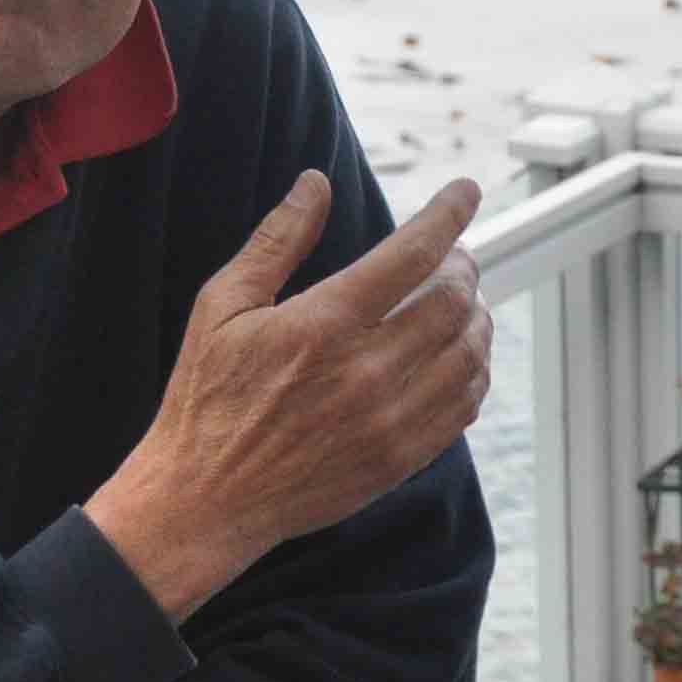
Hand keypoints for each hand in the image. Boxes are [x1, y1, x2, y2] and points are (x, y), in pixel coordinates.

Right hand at [89, 173, 490, 617]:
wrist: (205, 498)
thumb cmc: (207, 397)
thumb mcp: (223, 306)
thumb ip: (277, 241)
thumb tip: (315, 183)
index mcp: (323, 325)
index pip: (412, 255)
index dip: (448, 214)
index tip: (466, 190)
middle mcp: (365, 373)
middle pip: (453, 302)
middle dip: (464, 267)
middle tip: (456, 257)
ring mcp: (388, 421)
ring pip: (468, 354)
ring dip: (477, 317)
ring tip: (462, 302)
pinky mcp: (399, 458)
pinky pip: (463, 405)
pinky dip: (473, 370)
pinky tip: (458, 356)